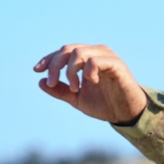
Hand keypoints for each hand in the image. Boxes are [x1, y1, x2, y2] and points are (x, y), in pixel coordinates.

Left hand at [33, 44, 147, 123]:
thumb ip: (61, 90)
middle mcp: (96, 52)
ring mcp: (106, 56)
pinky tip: (90, 83)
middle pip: (67, 49)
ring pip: (78, 52)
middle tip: (53, 82)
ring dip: (70, 71)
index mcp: (86, 58)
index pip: (62, 52)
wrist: (127, 114)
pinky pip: (94, 60)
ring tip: (75, 89)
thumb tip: (41, 82)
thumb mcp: (77, 99)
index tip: (37, 71)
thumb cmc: (105, 104)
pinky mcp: (116, 64)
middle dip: (55, 66)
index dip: (48, 60)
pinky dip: (87, 72)